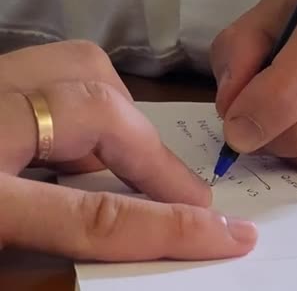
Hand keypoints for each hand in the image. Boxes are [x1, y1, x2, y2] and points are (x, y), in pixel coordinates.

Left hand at [0, 41, 255, 261]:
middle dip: (155, 154)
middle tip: (185, 195)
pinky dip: (85, 95)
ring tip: (129, 159)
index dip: (171, 227)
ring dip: (123, 111)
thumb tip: (140, 235)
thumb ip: (49, 250)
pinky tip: (76, 138)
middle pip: (98, 109)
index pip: (95, 216)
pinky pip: (50, 63)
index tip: (230, 235)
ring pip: (77, 64)